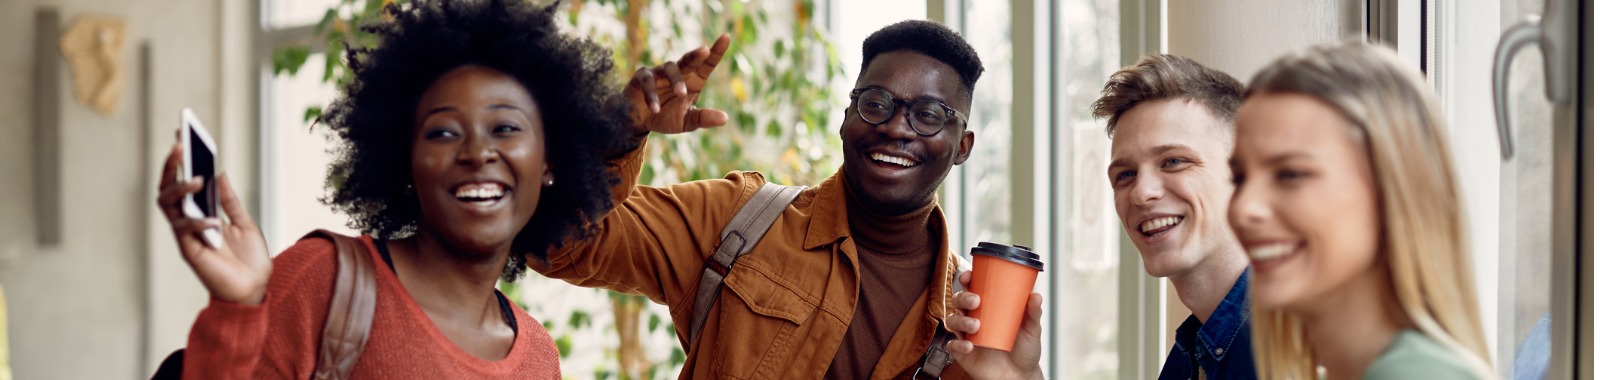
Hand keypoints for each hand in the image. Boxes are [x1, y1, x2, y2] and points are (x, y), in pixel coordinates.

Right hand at [156, 137, 270, 304]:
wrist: (255, 288)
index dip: (180, 159)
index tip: (181, 133)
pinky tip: (213, 220)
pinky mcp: (189, 251)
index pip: (183, 181)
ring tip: (197, 180)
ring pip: (167, 205)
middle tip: (180, 146)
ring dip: (180, 189)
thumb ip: (230, 200)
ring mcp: (186, 235)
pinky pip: (183, 230)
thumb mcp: (244, 223)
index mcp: (200, 212)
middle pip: (167, 188)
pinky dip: (197, 222)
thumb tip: (220, 172)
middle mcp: (188, 221)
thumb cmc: (249, 259)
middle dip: (171, 166)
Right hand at [626, 34, 730, 134]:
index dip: (716, 51)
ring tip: (681, 94)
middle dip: (696, 55)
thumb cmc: (666, 117)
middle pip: (689, 60)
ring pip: (669, 68)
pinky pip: (648, 82)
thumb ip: (703, 119)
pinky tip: (656, 109)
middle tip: (705, 51)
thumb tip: (725, 119)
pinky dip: (652, 95)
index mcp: (693, 80)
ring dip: (676, 80)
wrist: (640, 122)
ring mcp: (659, 73)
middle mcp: (678, 72)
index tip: (726, 37)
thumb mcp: (687, 121)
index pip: (706, 64)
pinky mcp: (641, 78)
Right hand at [945, 270, 1044, 379]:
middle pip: (958, 301)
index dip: (966, 279)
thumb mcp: (1031, 329)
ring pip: (953, 321)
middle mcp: (974, 319)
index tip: (969, 275)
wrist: (1020, 376)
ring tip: (976, 326)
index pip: (972, 288)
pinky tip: (969, 346)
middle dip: (963, 297)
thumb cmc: (1024, 350)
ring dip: (961, 320)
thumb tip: (1036, 295)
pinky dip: (958, 345)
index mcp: (987, 308)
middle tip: (976, 301)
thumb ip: (1033, 313)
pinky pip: (952, 346)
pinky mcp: (963, 353)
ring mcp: (967, 336)